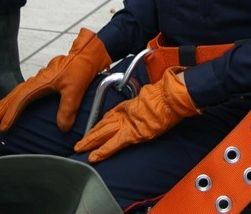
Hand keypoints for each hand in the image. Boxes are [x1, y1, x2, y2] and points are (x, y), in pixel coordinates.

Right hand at [0, 28, 110, 131]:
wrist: (89, 52)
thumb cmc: (81, 67)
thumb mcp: (75, 89)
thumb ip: (67, 109)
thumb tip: (62, 128)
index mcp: (41, 82)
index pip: (21, 99)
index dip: (11, 113)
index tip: (3, 126)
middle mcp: (39, 79)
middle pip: (16, 94)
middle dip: (4, 107)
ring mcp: (43, 77)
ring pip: (20, 89)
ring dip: (8, 101)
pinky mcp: (48, 77)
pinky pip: (27, 87)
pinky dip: (18, 94)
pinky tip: (18, 99)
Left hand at [75, 67, 199, 161]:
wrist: (170, 96)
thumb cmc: (165, 94)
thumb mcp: (151, 94)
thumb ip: (143, 100)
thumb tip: (144, 100)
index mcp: (130, 104)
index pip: (111, 114)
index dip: (101, 123)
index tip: (94, 127)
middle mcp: (125, 113)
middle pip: (103, 124)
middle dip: (91, 134)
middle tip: (79, 143)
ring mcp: (127, 123)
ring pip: (103, 133)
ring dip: (91, 142)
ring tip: (80, 149)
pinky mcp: (132, 133)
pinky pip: (114, 144)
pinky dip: (103, 151)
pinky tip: (93, 157)